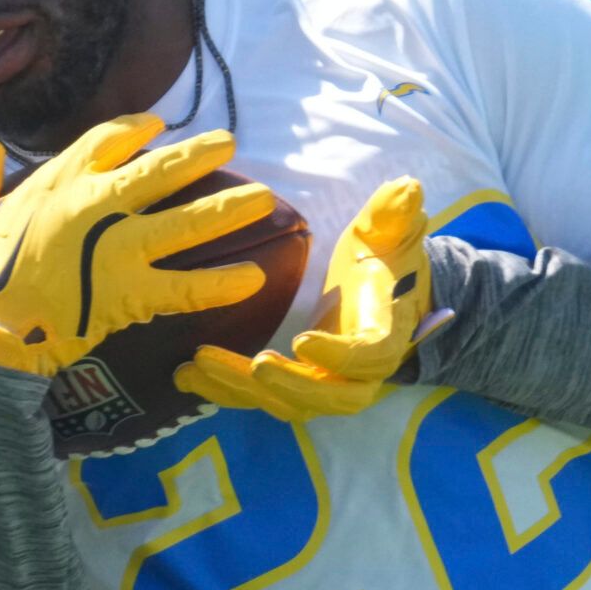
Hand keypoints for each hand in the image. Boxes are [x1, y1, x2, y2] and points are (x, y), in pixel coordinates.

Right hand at [0, 113, 274, 376]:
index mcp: (55, 182)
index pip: (106, 141)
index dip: (135, 130)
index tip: (158, 127)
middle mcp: (94, 205)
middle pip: (159, 170)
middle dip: (199, 154)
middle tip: (230, 144)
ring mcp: (117, 248)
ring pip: (186, 221)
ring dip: (229, 209)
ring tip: (267, 199)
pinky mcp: (129, 292)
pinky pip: (187, 286)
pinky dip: (222, 283)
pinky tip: (253, 278)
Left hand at [174, 176, 452, 421]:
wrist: (383, 294)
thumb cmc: (383, 260)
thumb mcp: (389, 233)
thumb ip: (394, 213)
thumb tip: (406, 185)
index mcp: (382, 334)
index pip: (368, 356)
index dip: (339, 356)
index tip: (302, 340)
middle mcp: (357, 373)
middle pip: (329, 396)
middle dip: (290, 385)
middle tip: (254, 365)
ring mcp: (323, 385)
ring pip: (287, 404)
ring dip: (242, 390)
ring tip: (199, 365)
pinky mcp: (292, 387)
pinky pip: (258, 400)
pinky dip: (222, 392)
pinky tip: (184, 375)